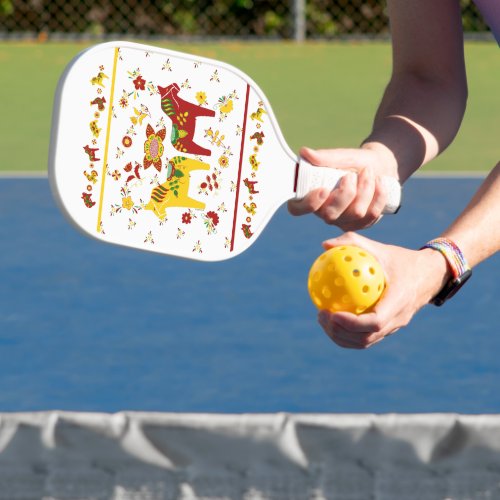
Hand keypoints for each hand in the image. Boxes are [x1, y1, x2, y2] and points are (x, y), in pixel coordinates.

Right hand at [288, 145, 397, 230]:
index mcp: (311, 196)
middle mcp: (324, 212)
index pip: (297, 209)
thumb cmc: (354, 162)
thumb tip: (305, 152)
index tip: (323, 189)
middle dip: (346, 193)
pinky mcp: (361, 224)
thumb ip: (324, 157)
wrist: (379, 166)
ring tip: (368, 172)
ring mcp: (343, 221)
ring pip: (355, 213)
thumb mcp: (341, 156)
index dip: (308, 204)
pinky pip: (371, 215)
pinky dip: (378, 195)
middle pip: (330, 215)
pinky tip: (379, 182)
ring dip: (365, 189)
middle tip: (351, 174)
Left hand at [316, 232, 450, 348]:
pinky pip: (366, 337)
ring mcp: (394, 327)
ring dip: (341, 336)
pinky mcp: (389, 329)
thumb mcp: (380, 248)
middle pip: (366, 338)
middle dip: (340, 332)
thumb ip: (353, 243)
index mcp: (399, 301)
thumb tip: (324, 245)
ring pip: (365, 342)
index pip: (375, 321)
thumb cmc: (401, 259)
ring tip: (322, 319)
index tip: (332, 313)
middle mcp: (398, 319)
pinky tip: (331, 318)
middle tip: (321, 315)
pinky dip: (347, 333)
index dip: (352, 323)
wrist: (429, 275)